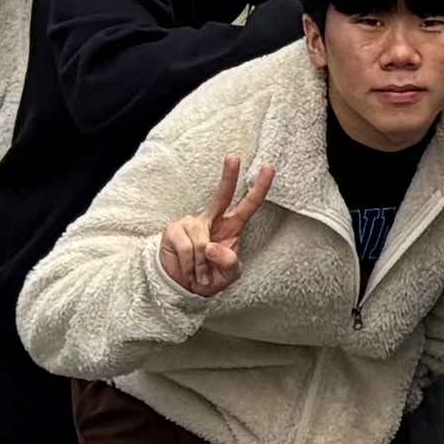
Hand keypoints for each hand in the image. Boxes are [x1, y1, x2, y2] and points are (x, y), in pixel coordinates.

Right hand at [155, 153, 272, 299]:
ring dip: (201, 265)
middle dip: (229, 176)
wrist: (183, 286)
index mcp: (232, 227)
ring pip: (202, 242)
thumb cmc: (210, 277)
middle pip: (223, 195)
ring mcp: (192, 222)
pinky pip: (187, 248)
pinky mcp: (175, 229)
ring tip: (199, 274)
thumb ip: (228, 263)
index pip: (249, 205)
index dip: (259, 188)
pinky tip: (187, 269)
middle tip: (234, 157)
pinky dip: (189, 265)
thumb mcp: (228, 275)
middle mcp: (213, 220)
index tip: (268, 168)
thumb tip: (213, 247)